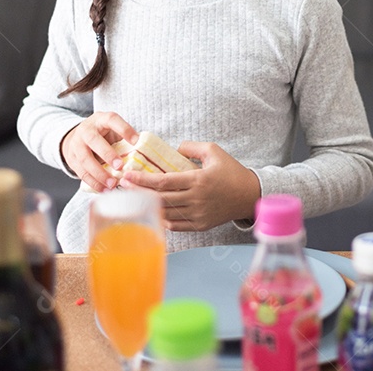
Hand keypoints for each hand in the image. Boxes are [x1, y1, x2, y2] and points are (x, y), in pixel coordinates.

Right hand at [60, 112, 139, 191]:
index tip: (136, 141)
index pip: (112, 120)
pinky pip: (81, 172)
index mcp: (101, 120)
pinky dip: (93, 182)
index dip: (124, 129)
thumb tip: (144, 151)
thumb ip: (125, 138)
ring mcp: (76, 144)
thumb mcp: (113, 129)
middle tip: (120, 166)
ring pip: (85, 159)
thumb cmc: (103, 134)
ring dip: (99, 174)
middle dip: (107, 154)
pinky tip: (103, 189)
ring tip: (112, 184)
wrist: (77, 137)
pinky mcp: (71, 159)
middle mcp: (86, 130)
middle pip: (94, 140)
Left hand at [120, 141, 260, 232]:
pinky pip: (176, 225)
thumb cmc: (231, 171)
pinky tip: (154, 211)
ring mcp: (198, 215)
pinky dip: (163, 219)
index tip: (127, 176)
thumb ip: (191, 147)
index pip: (164, 182)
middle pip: (160, 199)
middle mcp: (196, 199)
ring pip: (166, 213)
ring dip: (148, 206)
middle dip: (139, 193)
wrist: (249, 195)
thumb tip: (173, 149)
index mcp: (198, 180)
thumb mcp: (214, 151)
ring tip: (134, 199)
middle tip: (123, 187)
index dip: (143, 180)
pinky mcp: (201, 225)